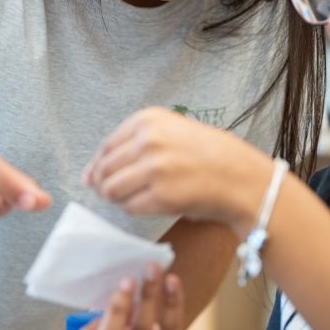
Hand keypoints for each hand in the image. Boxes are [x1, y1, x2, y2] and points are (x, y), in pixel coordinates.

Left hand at [81, 107, 269, 230]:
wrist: (242, 178)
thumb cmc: (211, 155)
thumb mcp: (172, 132)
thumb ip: (132, 146)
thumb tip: (88, 175)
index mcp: (149, 119)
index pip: (106, 145)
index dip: (100, 165)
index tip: (101, 177)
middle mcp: (149, 140)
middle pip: (104, 169)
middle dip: (107, 185)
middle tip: (124, 192)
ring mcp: (154, 168)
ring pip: (112, 189)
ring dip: (119, 199)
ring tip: (139, 197)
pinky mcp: (161, 196)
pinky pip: (130, 207)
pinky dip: (136, 209)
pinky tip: (153, 204)